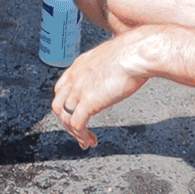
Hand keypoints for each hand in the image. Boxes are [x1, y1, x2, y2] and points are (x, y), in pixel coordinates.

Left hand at [51, 29, 152, 148]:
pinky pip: (76, 124)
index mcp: (79, 65)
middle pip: (58, 104)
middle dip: (66, 120)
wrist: (136, 53)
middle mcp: (75, 77)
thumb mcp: (112, 58)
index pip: (62, 88)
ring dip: (73, 132)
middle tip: (78, 131)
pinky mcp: (88, 102)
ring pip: (64, 116)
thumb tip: (115, 72)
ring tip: (85, 141)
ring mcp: (79, 89)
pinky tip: (89, 140)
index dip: (66, 103)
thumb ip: (107, 67)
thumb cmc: (132, 53)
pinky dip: (81, 135)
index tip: (75, 113)